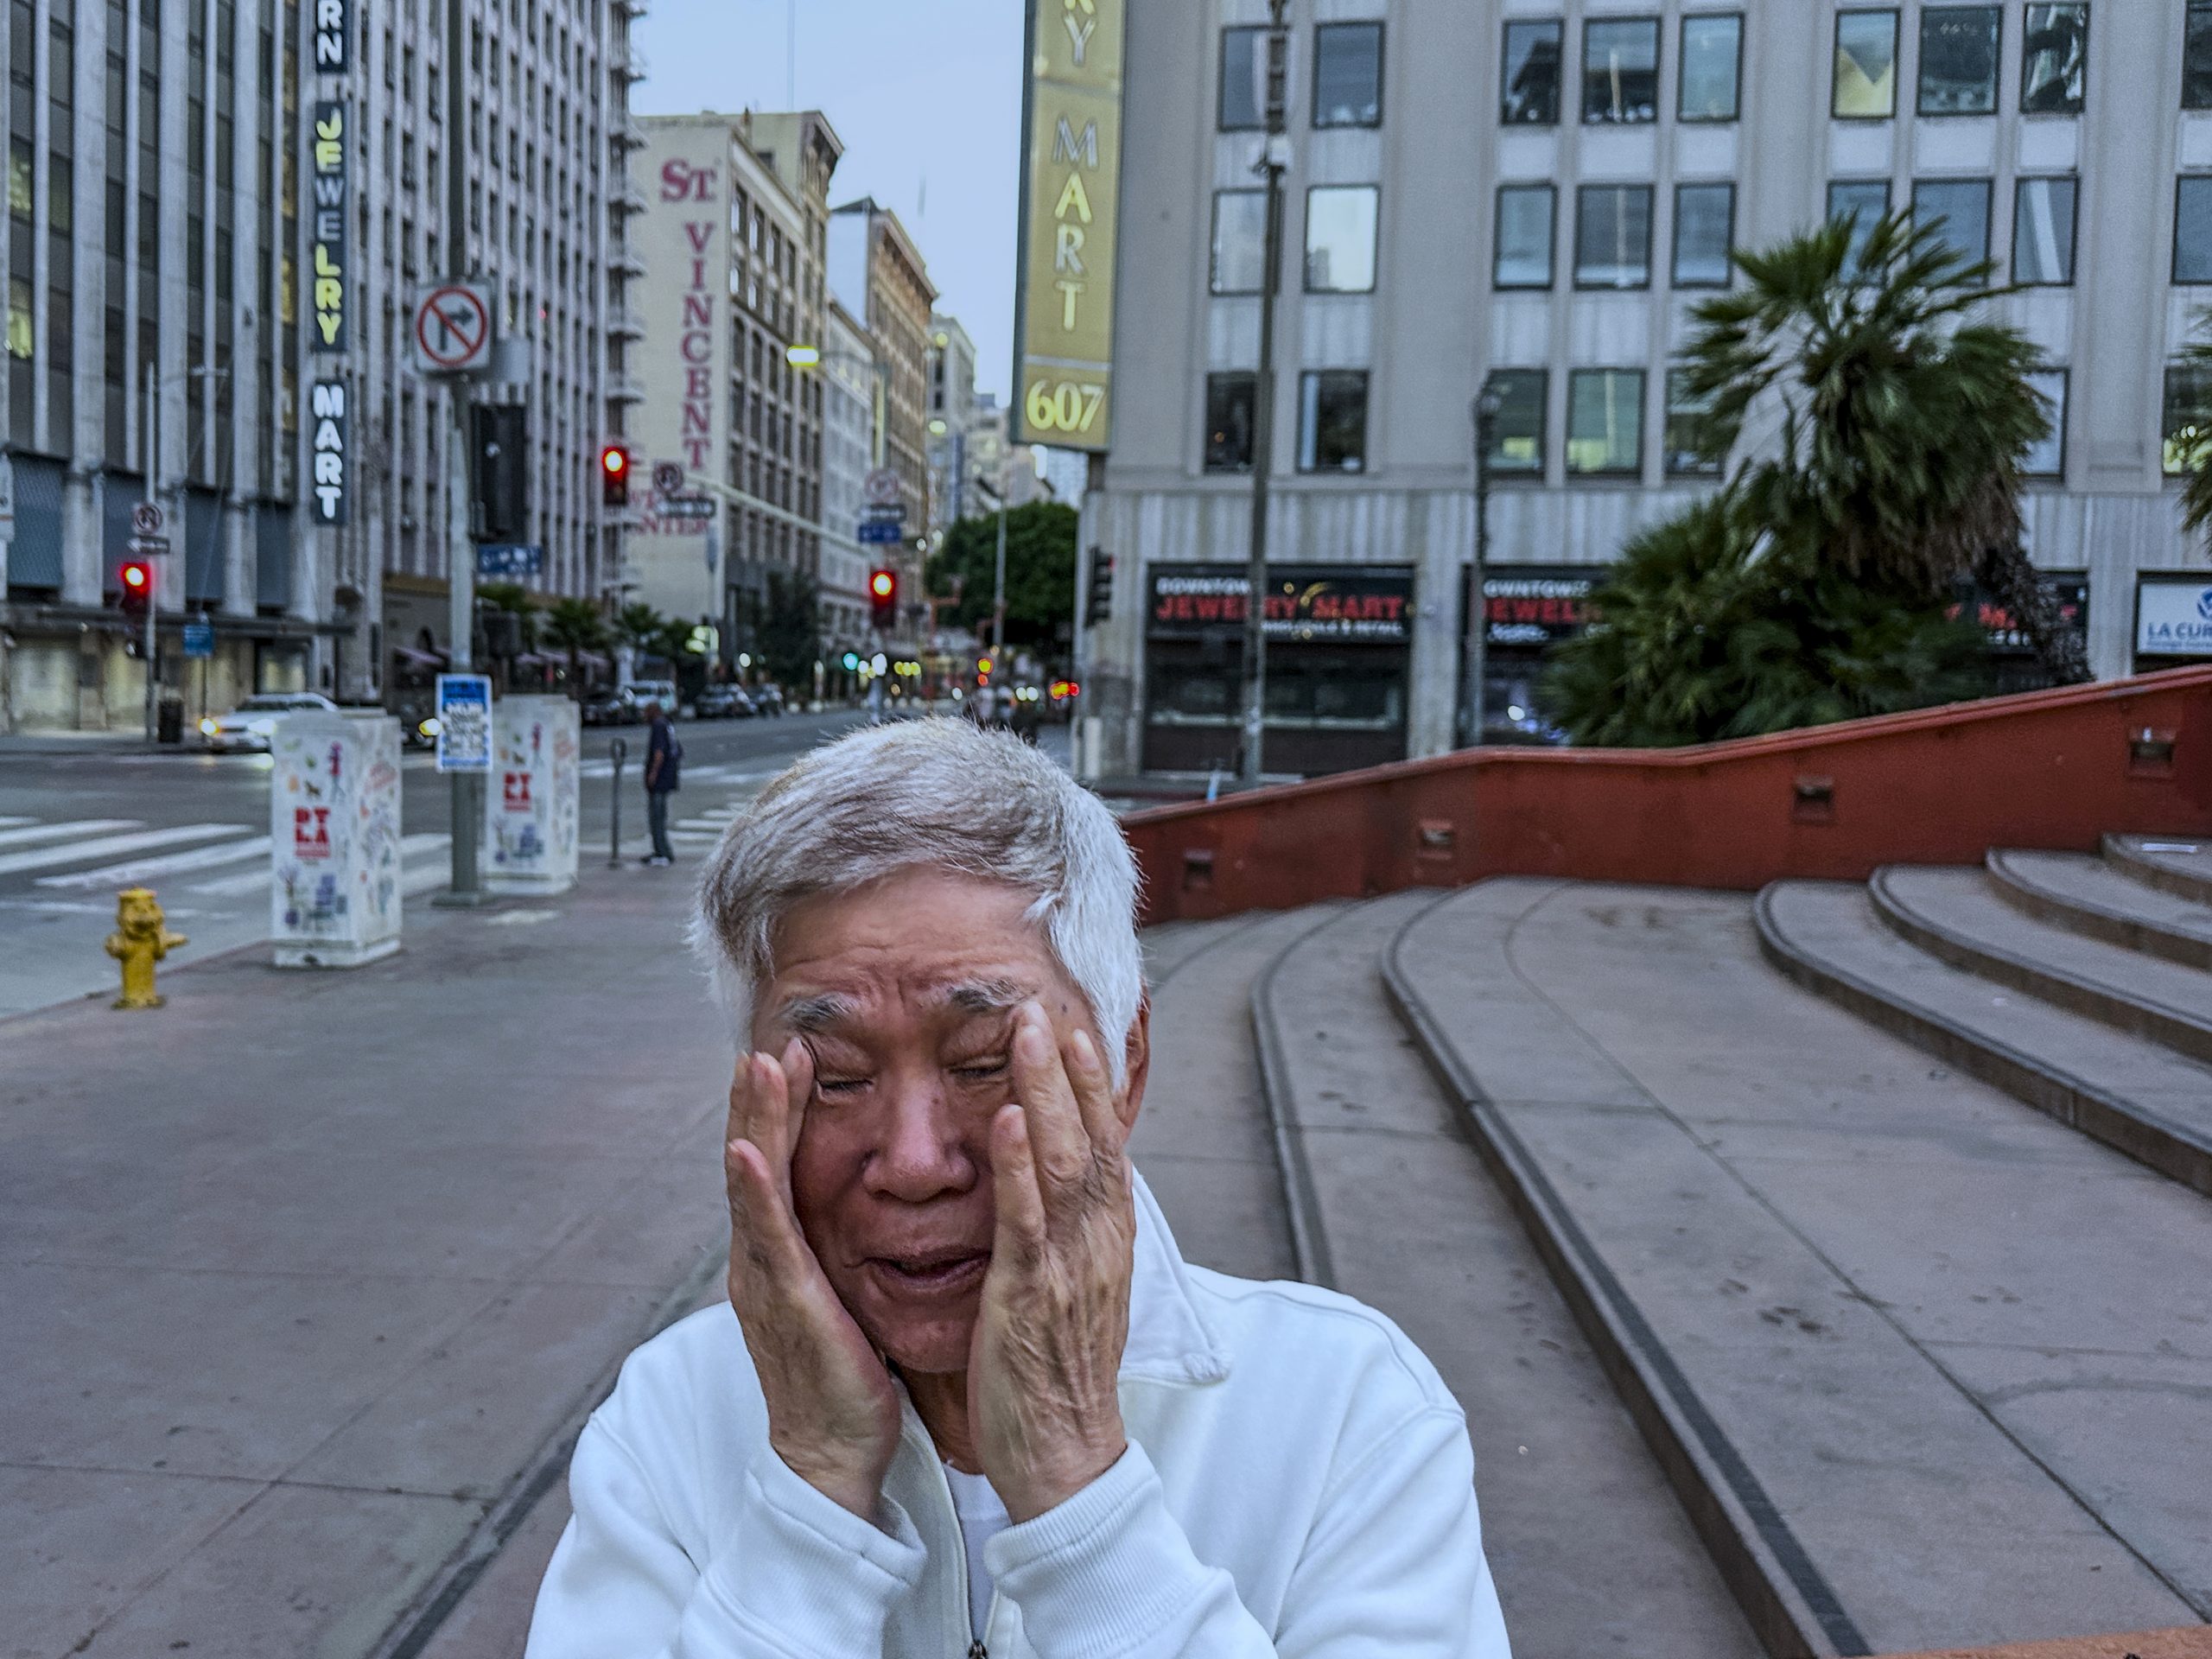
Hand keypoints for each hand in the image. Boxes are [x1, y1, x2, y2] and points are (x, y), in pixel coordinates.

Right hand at [725, 1041, 902, 1519]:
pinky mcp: (785, 1305)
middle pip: (757, 1159)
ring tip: (756, 1064)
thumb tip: (861, 1203)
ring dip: (753, 1121)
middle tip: (768, 1038)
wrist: (833, 1453)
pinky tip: (748, 1151)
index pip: (780, 1164)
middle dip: (760, 1098)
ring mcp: (765, 1279)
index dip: (784, 1108)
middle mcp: (762, 1258)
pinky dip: (753, 1191)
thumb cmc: (846, 1375)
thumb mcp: (842, 1293)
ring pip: (754, 1185)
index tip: (797, 1051)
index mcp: (781, 1253)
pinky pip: (767, 1240)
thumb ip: (839, 1247)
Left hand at [969, 1004, 1136, 1521]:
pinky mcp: (1032, 1295)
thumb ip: (1073, 1234)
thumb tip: (1069, 1187)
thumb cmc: (1060, 1375)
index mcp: (1107, 1241)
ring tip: (1028, 1034)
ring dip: (1045, 1092)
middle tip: (1045, 1005)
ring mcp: (1069, 1266)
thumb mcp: (1078, 1290)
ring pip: (1065, 1161)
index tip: (1076, 1028)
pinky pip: (1026, 1219)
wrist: (1067, 1457)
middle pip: (1092, 1137)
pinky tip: (1004, 1119)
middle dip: (1069, 1068)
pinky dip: (1018, 1164)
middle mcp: (1098, 1242)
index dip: (1093, 1085)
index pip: (1107, 1145)